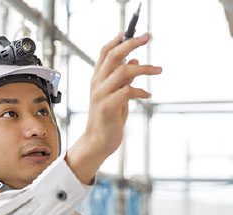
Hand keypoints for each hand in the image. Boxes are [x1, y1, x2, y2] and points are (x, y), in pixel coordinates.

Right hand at [66, 32, 161, 183]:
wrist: (98, 142)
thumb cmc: (108, 119)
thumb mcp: (116, 95)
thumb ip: (123, 79)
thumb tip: (133, 62)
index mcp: (97, 79)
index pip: (105, 52)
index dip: (118, 40)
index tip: (133, 31)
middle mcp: (96, 84)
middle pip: (112, 56)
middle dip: (131, 43)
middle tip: (148, 37)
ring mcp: (100, 95)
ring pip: (122, 71)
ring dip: (143, 68)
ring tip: (158, 69)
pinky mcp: (108, 107)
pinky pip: (127, 92)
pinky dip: (140, 91)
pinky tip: (147, 95)